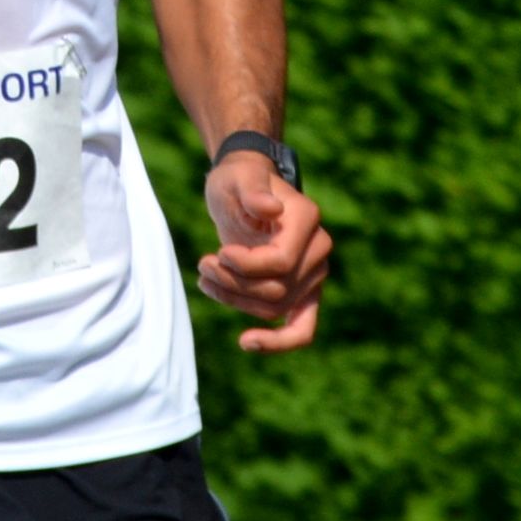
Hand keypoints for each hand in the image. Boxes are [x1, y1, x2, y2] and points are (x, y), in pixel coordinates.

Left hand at [197, 148, 329, 351]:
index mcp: (307, 218)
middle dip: (234, 283)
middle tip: (203, 264)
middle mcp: (318, 248)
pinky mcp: (304, 293)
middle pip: (277, 289)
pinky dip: (279, 342)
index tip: (218, 253)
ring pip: (275, 307)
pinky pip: (301, 328)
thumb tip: (271, 208)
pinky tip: (247, 343)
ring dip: (236, 300)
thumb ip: (252, 191)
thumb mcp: (237, 178)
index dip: (245, 266)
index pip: (280, 262)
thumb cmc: (238, 181)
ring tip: (206, 279)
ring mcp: (314, 273)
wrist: (243, 189)